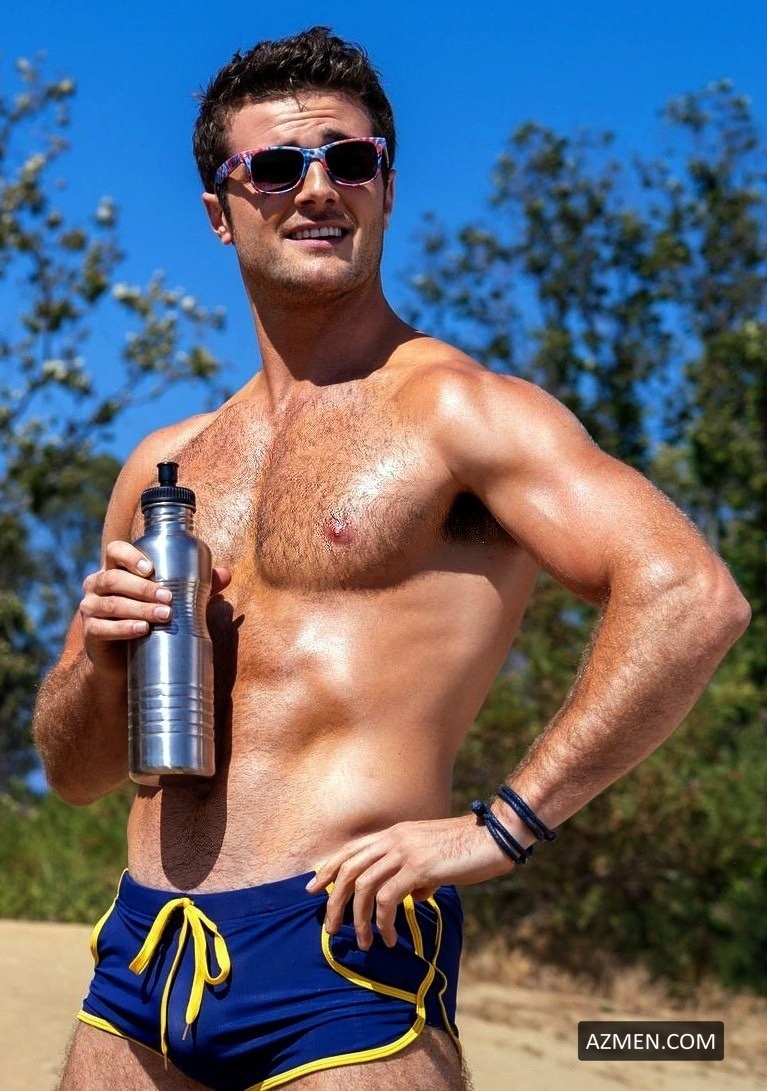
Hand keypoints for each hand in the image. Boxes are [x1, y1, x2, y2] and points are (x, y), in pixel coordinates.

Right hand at [79, 540, 230, 675]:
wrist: (127, 660)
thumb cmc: (150, 620)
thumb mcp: (170, 600)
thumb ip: (195, 585)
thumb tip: (226, 574)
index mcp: (115, 569)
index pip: (115, 551)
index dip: (130, 556)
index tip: (151, 568)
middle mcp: (97, 585)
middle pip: (113, 579)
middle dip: (143, 588)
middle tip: (168, 598)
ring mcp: (90, 609)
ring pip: (111, 604)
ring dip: (138, 608)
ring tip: (163, 615)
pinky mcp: (90, 633)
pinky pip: (103, 628)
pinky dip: (124, 628)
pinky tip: (142, 630)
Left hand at [305, 814, 513, 950]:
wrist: (493, 836)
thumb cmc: (467, 849)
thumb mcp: (434, 858)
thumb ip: (417, 874)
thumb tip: (412, 895)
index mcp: (394, 834)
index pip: (351, 850)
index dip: (328, 869)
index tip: (313, 889)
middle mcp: (394, 839)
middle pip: (349, 869)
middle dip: (335, 901)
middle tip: (330, 928)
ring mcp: (405, 852)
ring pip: (363, 887)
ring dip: (358, 920)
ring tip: (363, 943)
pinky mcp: (418, 868)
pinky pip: (388, 900)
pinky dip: (383, 923)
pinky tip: (390, 939)